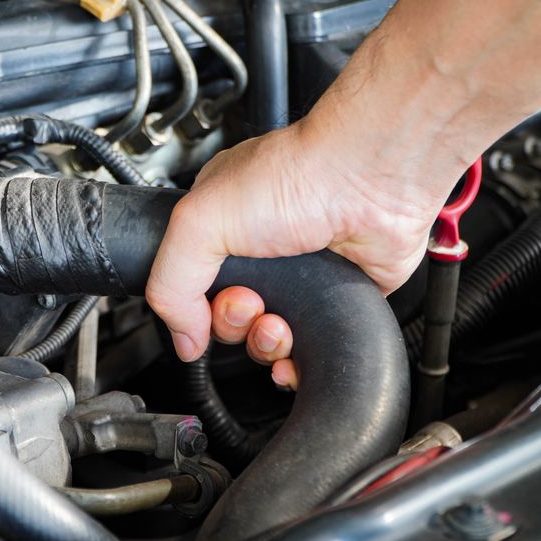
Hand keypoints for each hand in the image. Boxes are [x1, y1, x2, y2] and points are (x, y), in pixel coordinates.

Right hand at [146, 119, 440, 383]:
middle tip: (250, 302)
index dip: (194, 306)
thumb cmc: (296, 177)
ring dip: (264, 344)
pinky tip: (292, 356)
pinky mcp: (336, 297)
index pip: (189, 286)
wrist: (369, 179)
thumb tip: (183, 339)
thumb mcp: (198, 222)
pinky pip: (308, 348)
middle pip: (226, 319)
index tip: (209, 299)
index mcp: (220, 226)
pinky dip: (294, 363)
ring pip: (264, 339)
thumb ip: (170, 283)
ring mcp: (300, 277)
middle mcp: (259, 251)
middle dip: (232, 323)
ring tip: (278, 324)